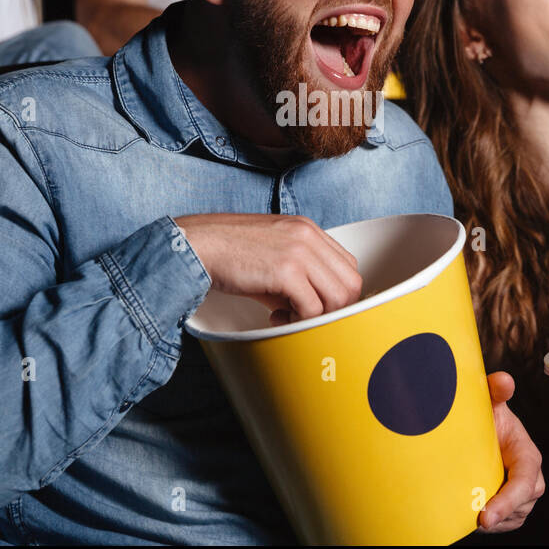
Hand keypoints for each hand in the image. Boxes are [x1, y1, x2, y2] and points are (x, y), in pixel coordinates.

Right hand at [173, 213, 362, 322]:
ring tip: (289, 316)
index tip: (317, 305)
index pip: (347, 266)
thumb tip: (313, 307)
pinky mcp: (286, 270)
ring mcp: (300, 251)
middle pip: (350, 283)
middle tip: (306, 316)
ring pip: (338, 297)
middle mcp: (309, 236)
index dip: (336, 292)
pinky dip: (298, 319)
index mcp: (308, 229)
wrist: (197, 244)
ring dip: (318, 316)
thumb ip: (299, 275)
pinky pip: (312, 307)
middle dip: (334, 308)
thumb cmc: (228, 251)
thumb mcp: (272, 255)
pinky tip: (276, 315)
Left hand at [476, 372, 544, 532]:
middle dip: (500, 515)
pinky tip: (470, 517)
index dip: (507, 501)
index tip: (485, 516)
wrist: (484, 433)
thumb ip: (495, 391)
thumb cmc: (488, 418)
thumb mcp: (490, 404)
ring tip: (467, 515)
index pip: (525, 482)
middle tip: (472, 521)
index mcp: (528, 456)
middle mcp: (531, 479)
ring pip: (512, 518)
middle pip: (520, 505)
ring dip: (493, 521)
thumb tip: (503, 379)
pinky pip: (505, 524)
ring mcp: (523, 497)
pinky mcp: (512, 509)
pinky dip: (491, 524)